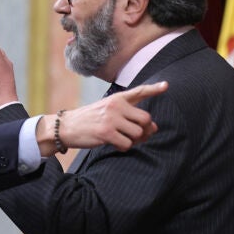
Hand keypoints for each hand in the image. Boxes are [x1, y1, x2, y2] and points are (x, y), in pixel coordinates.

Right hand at [36, 81, 168, 155]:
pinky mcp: (106, 133)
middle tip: (137, 135)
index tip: (166, 85)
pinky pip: (127, 144)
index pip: (139, 91)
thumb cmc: (89, 120)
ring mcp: (111, 119)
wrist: (67, 126)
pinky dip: (124, 147)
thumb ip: (128, 115)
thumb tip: (153, 128)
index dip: (154, 88)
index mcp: (117, 98)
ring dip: (134, 140)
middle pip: (146, 119)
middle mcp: (116, 106)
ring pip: (138, 133)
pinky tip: (115, 145)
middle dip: (145, 130)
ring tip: (123, 140)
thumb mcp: (106, 109)